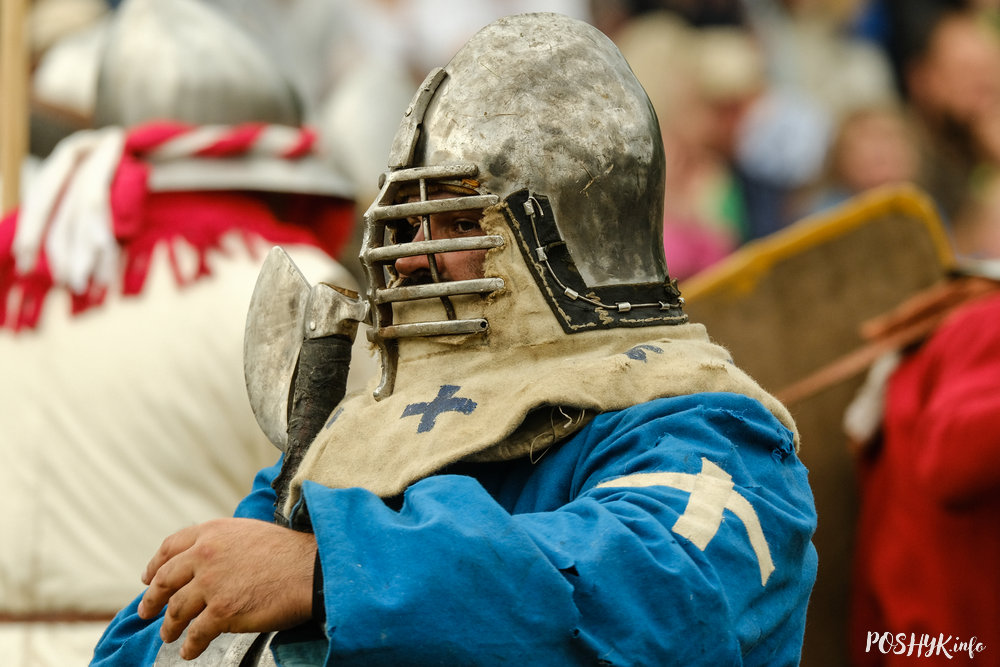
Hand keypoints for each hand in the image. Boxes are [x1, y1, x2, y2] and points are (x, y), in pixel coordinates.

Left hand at [137, 518, 316, 659]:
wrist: (311, 570)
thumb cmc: (288, 553)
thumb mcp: (249, 533)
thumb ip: (223, 543)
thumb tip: (209, 561)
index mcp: (212, 532)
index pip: (170, 547)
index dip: (154, 564)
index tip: (148, 578)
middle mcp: (206, 555)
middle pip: (165, 579)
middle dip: (152, 599)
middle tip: (147, 611)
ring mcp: (212, 584)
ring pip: (176, 609)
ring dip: (169, 626)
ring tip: (169, 636)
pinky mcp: (222, 611)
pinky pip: (196, 633)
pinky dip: (190, 645)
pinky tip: (190, 650)